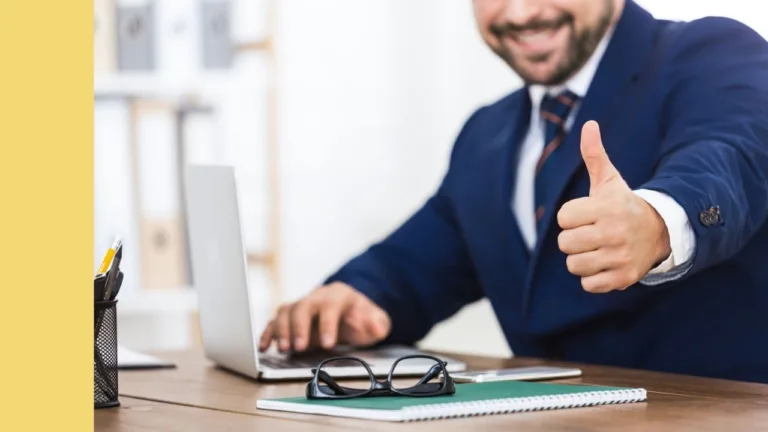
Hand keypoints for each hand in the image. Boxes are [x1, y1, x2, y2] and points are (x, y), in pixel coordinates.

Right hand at [258, 282, 390, 352]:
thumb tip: (375, 325)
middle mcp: (316, 297)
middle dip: (299, 327)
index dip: (327, 325)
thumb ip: (377, 323)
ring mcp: (301, 306)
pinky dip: (268, 332)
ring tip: (282, 349)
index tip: (328, 344)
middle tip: (298, 347)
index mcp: (338, 295)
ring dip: (281, 330)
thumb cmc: (361, 317)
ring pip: (286, 311)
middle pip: (303, 306)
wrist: (349, 310)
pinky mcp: (291, 317)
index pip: (330, 306)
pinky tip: (264, 346)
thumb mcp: (376, 320)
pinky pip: (275, 321)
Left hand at [556, 121, 670, 292]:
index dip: (571, 217)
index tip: (587, 214)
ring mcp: (619, 257)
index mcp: (606, 208)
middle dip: (574, 239)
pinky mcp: (623, 278)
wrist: (660, 232)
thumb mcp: (609, 181)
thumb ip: (594, 155)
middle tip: (592, 234)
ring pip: (574, 265)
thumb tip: (588, 124)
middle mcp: (614, 233)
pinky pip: (588, 284)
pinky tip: (605, 264)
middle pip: (565, 244)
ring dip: (581, 259)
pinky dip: (593, 278)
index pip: (563, 218)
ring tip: (598, 249)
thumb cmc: (623, 205)